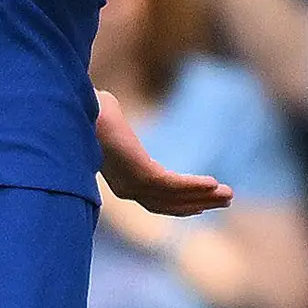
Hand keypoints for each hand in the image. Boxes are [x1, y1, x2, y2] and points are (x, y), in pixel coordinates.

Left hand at [95, 87, 233, 215]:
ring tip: (228, 195)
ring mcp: (133, 182)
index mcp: (122, 179)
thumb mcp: (105, 121)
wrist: (78, 110)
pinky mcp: (140, 173)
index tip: (202, 205)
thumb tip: (106, 102)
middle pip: (170, 204)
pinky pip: (173, 184)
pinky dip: (194, 185)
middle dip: (200, 202)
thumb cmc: (89, 112)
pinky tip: (213, 183)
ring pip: (175, 197)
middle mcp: (128, 187)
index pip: (157, 200)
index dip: (182, 203)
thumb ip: (113, 120)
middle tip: (227, 200)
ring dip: (204, 197)